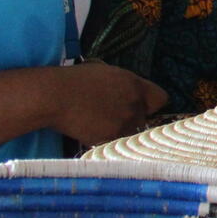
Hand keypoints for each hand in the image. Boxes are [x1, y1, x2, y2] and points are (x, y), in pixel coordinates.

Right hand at [50, 63, 168, 145]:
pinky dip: (106, 141)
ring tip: (98, 125)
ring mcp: (125, 123)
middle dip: (132, 120)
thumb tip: (130, 93)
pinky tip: (90, 131)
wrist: (55, 96)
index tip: (140, 107)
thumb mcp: (106, 73)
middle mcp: (136, 104)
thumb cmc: (75, 81)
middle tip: (110, 118)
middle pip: (145, 119)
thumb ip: (125, 84)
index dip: (149, 104)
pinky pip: (115, 144)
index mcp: (136, 85)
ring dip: (119, 132)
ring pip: (131, 134)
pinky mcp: (111, 138)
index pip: (161, 99)